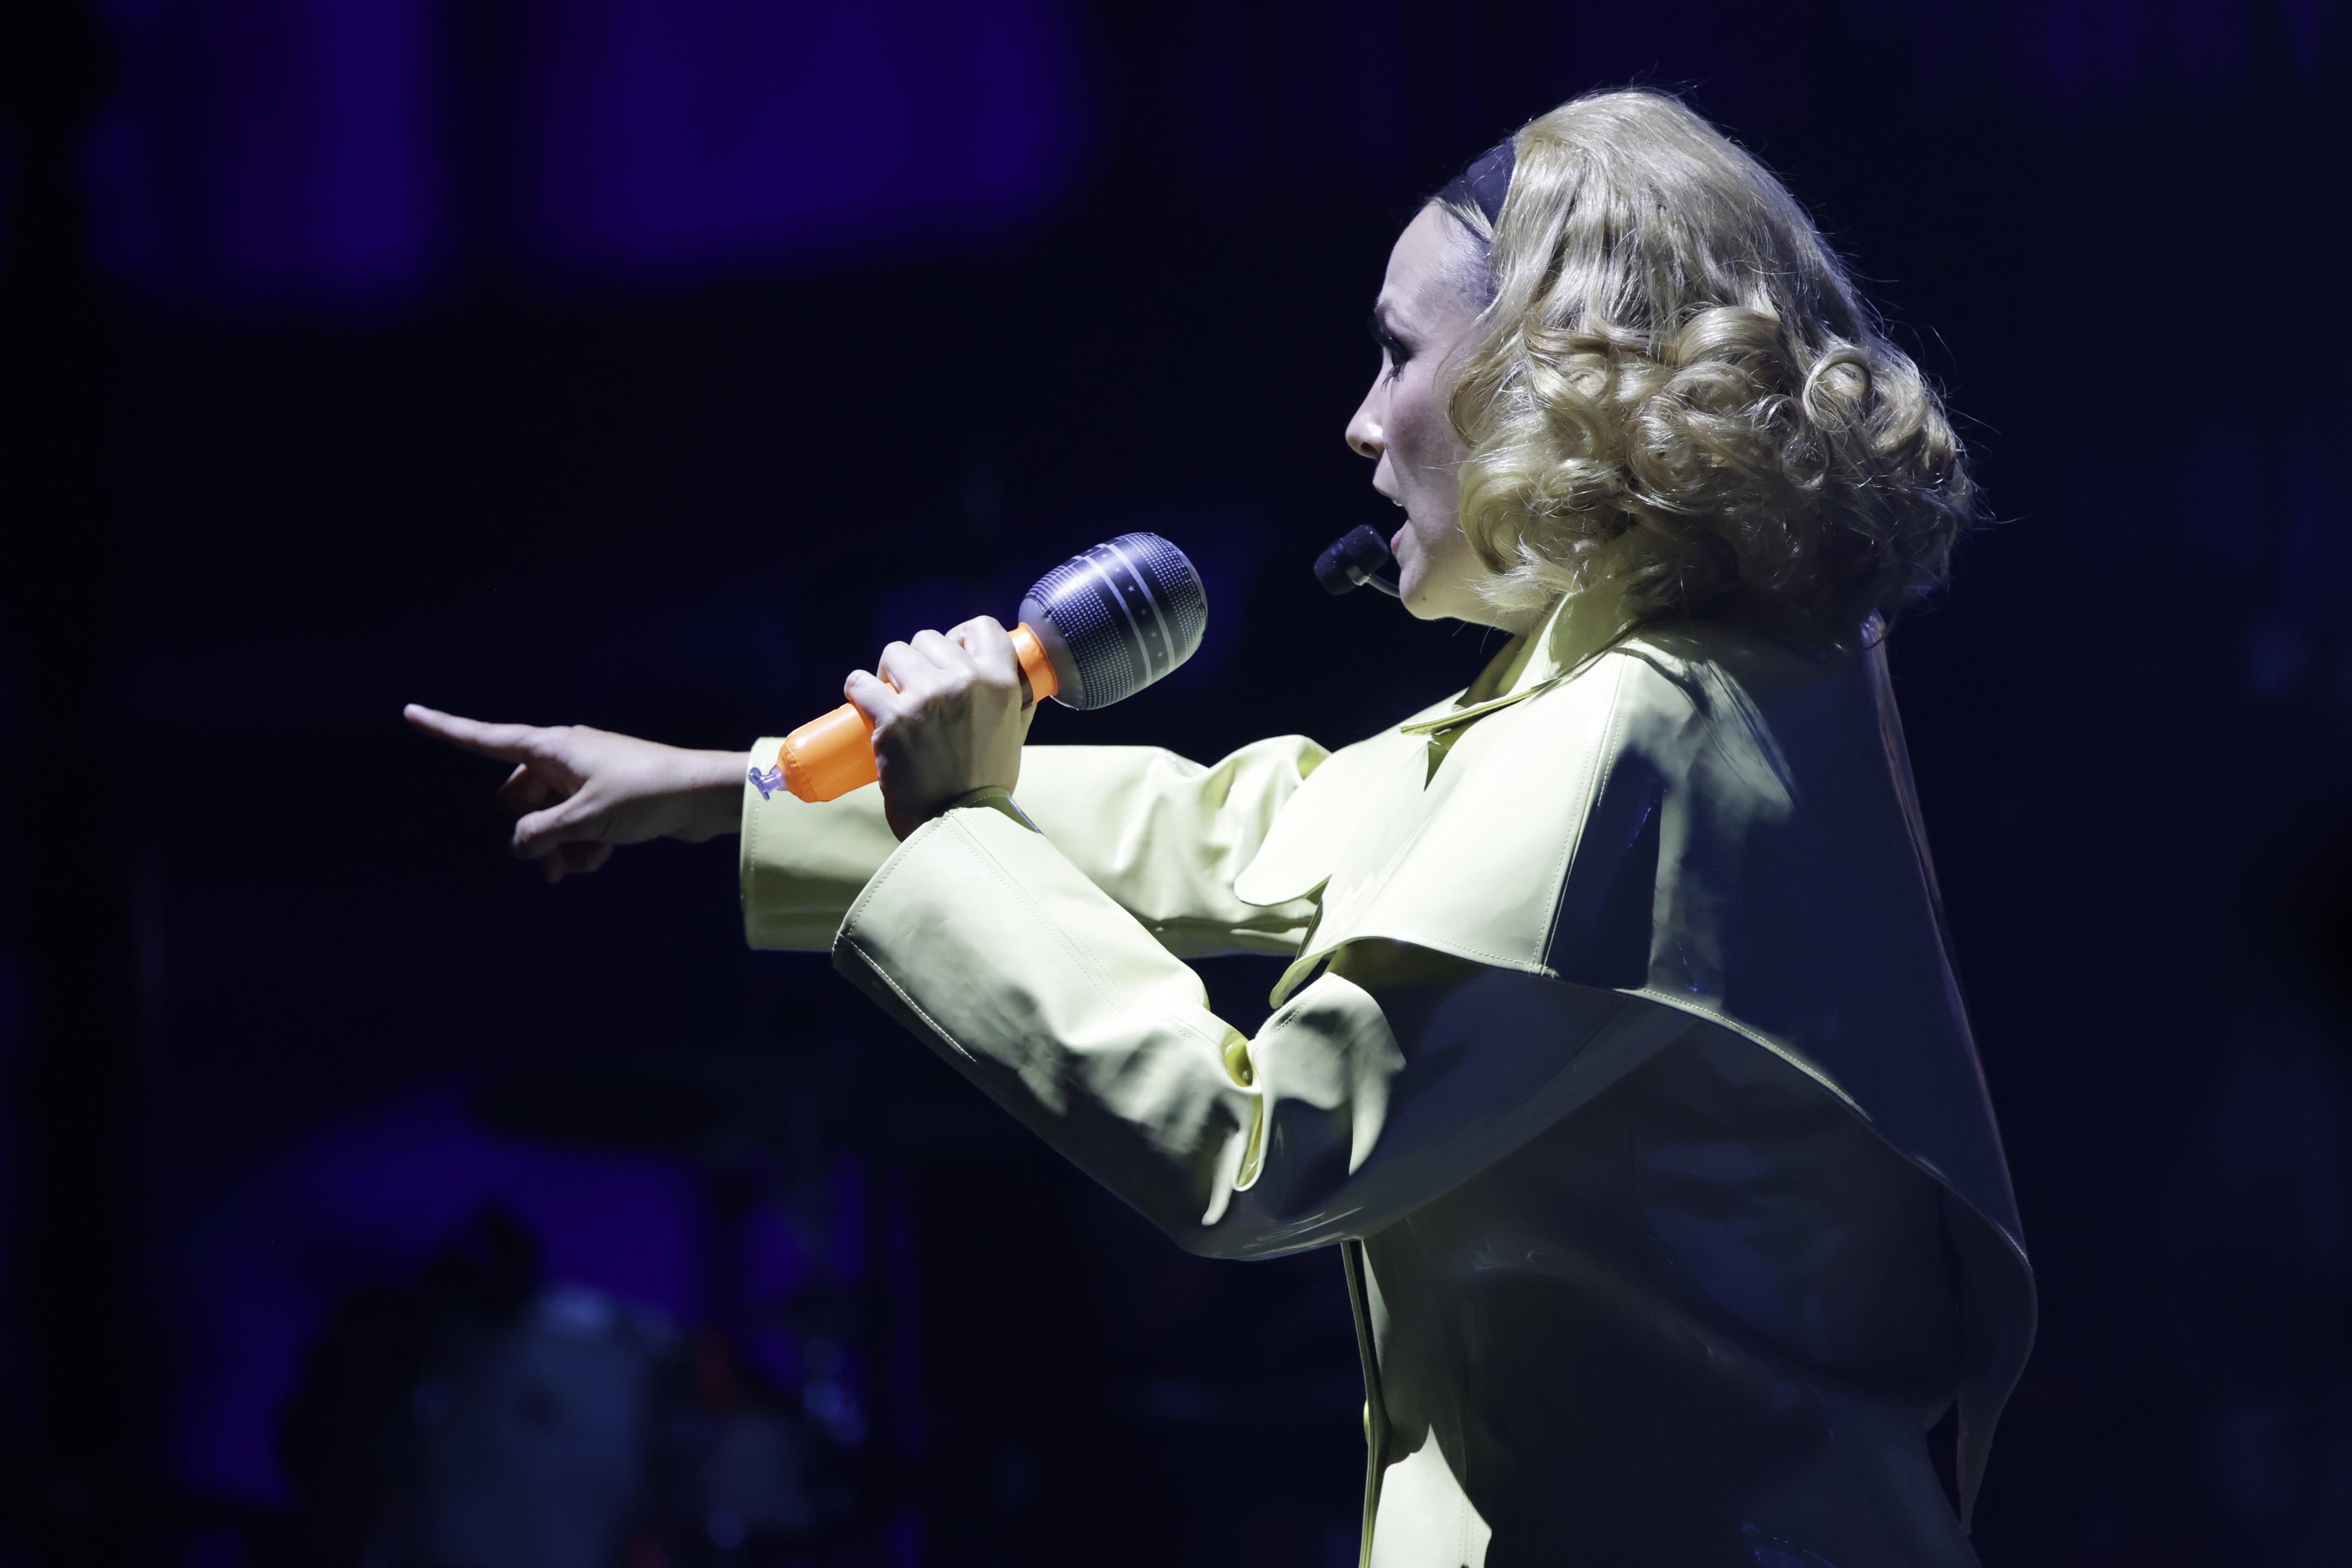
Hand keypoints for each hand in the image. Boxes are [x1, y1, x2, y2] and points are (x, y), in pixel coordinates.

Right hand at [405, 705, 745, 882]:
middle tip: (551, 864)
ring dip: (558, 847)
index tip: (409, 713)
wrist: (704, 797)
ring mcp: (583, 779)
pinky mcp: (605, 801)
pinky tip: (602, 858)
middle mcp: (562, 758)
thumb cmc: (644, 795)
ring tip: (583, 864)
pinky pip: (573, 829)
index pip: (486, 738)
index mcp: (550, 748)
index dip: (445, 729)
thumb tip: (518, 845)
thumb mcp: (583, 820)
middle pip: (516, 798)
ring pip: (546, 820)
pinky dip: (581, 847)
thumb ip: (539, 834)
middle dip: (528, 834)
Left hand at [844, 617, 1033, 839]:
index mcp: (1001, 682)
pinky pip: (860, 682)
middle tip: (914, 688)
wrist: (957, 825)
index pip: (981, 627)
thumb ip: (1016, 703)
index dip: (960, 637)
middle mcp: (964, 682)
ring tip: (890, 696)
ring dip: (888, 671)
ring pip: (893, 652)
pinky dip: (857, 689)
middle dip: (918, 660)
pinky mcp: (891, 718)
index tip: (948, 656)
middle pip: (928, 638)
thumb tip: (1020, 679)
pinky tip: (861, 701)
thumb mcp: (1015, 735)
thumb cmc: (987, 784)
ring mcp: (926, 698)